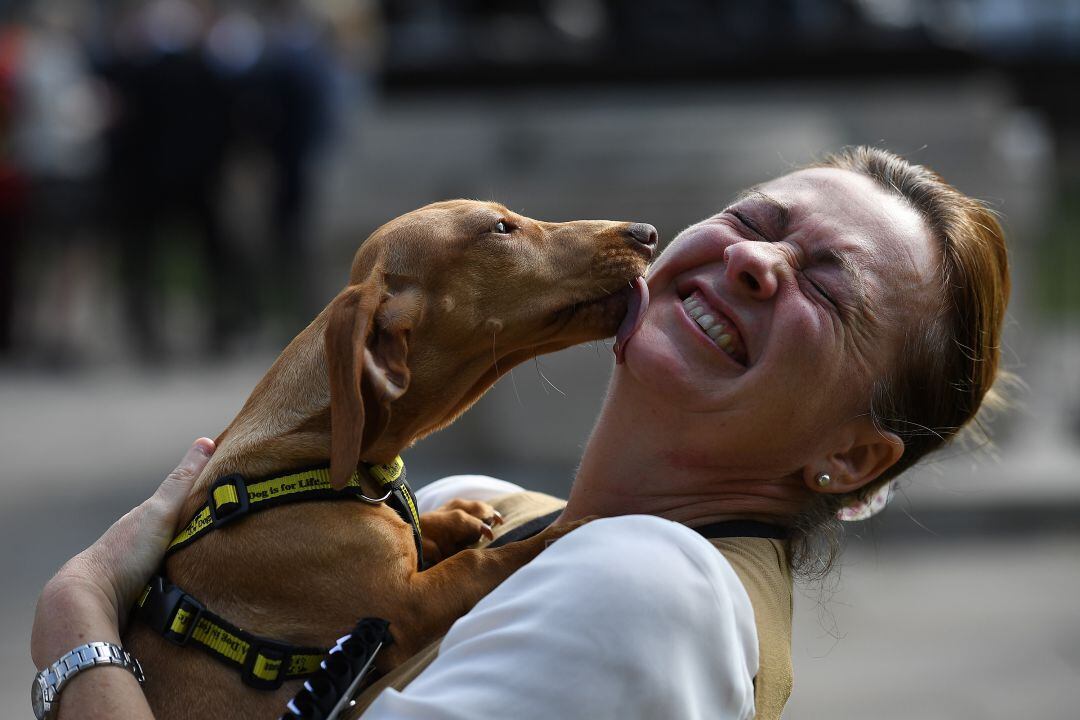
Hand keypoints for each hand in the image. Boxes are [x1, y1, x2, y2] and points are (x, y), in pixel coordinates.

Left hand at [31, 438, 214, 667]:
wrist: (91, 597)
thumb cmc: (126, 551)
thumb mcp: (161, 510)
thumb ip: (183, 481)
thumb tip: (206, 441)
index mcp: (149, 517)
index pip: (182, 498)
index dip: (205, 492)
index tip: (230, 489)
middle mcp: (145, 540)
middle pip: (180, 528)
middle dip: (202, 527)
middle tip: (234, 525)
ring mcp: (143, 567)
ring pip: (175, 556)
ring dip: (194, 557)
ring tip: (222, 559)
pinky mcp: (145, 593)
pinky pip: (172, 581)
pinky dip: (186, 579)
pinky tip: (198, 583)